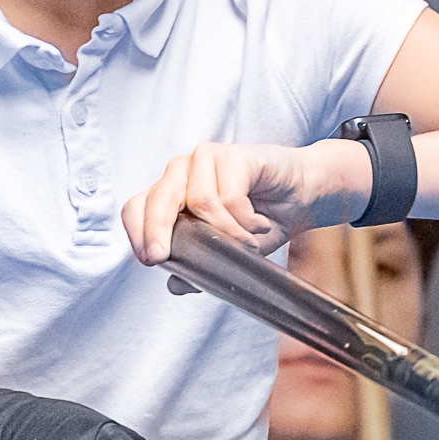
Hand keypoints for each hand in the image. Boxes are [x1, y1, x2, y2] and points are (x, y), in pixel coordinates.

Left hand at [122, 138, 370, 264]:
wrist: (302, 197)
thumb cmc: (260, 219)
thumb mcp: (228, 252)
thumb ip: (200, 266)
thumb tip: (174, 284)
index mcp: (170, 194)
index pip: (136, 208)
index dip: (137, 232)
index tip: (150, 259)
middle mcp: (181, 172)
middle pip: (158, 200)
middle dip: (158, 232)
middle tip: (164, 257)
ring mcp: (206, 159)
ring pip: (199, 202)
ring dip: (227, 234)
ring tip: (248, 243)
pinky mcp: (233, 155)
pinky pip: (229, 196)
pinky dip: (245, 222)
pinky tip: (259, 225)